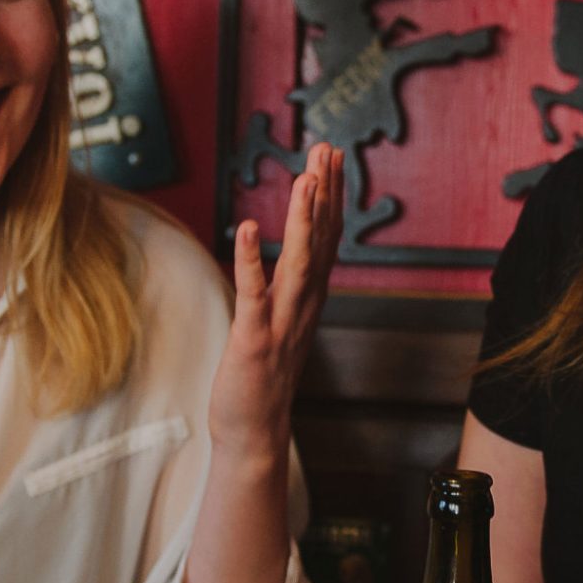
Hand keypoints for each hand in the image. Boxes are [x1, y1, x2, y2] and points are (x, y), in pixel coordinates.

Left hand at [210, 144, 343, 454]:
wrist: (255, 433)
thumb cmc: (262, 378)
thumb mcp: (281, 323)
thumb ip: (289, 288)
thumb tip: (296, 256)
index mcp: (308, 299)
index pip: (327, 238)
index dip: (330, 196)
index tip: (332, 158)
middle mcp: (303, 306)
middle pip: (321, 241)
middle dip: (325, 194)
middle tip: (327, 150)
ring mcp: (282, 323)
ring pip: (299, 263)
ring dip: (304, 219)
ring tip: (305, 178)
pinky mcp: (254, 340)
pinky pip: (253, 294)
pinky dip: (251, 260)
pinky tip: (249, 227)